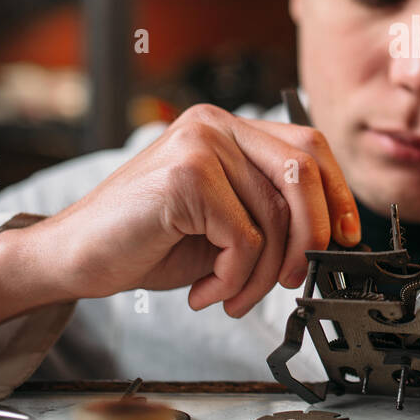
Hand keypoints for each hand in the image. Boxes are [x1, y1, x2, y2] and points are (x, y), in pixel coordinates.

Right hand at [29, 103, 360, 316]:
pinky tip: (205, 290)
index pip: (309, 147)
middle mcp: (216, 124)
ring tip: (233, 295)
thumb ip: (269, 212)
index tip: (346, 238)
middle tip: (297, 279)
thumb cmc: (147, 241)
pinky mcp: (186, 176)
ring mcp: (200, 144)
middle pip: (304, 172)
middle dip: (312, 236)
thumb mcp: (223, 221)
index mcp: (228, 127)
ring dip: (263, 275)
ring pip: (275, 217)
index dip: (337, 194)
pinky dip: (233, 279)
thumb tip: (332, 236)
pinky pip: (244, 239)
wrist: (73, 256)